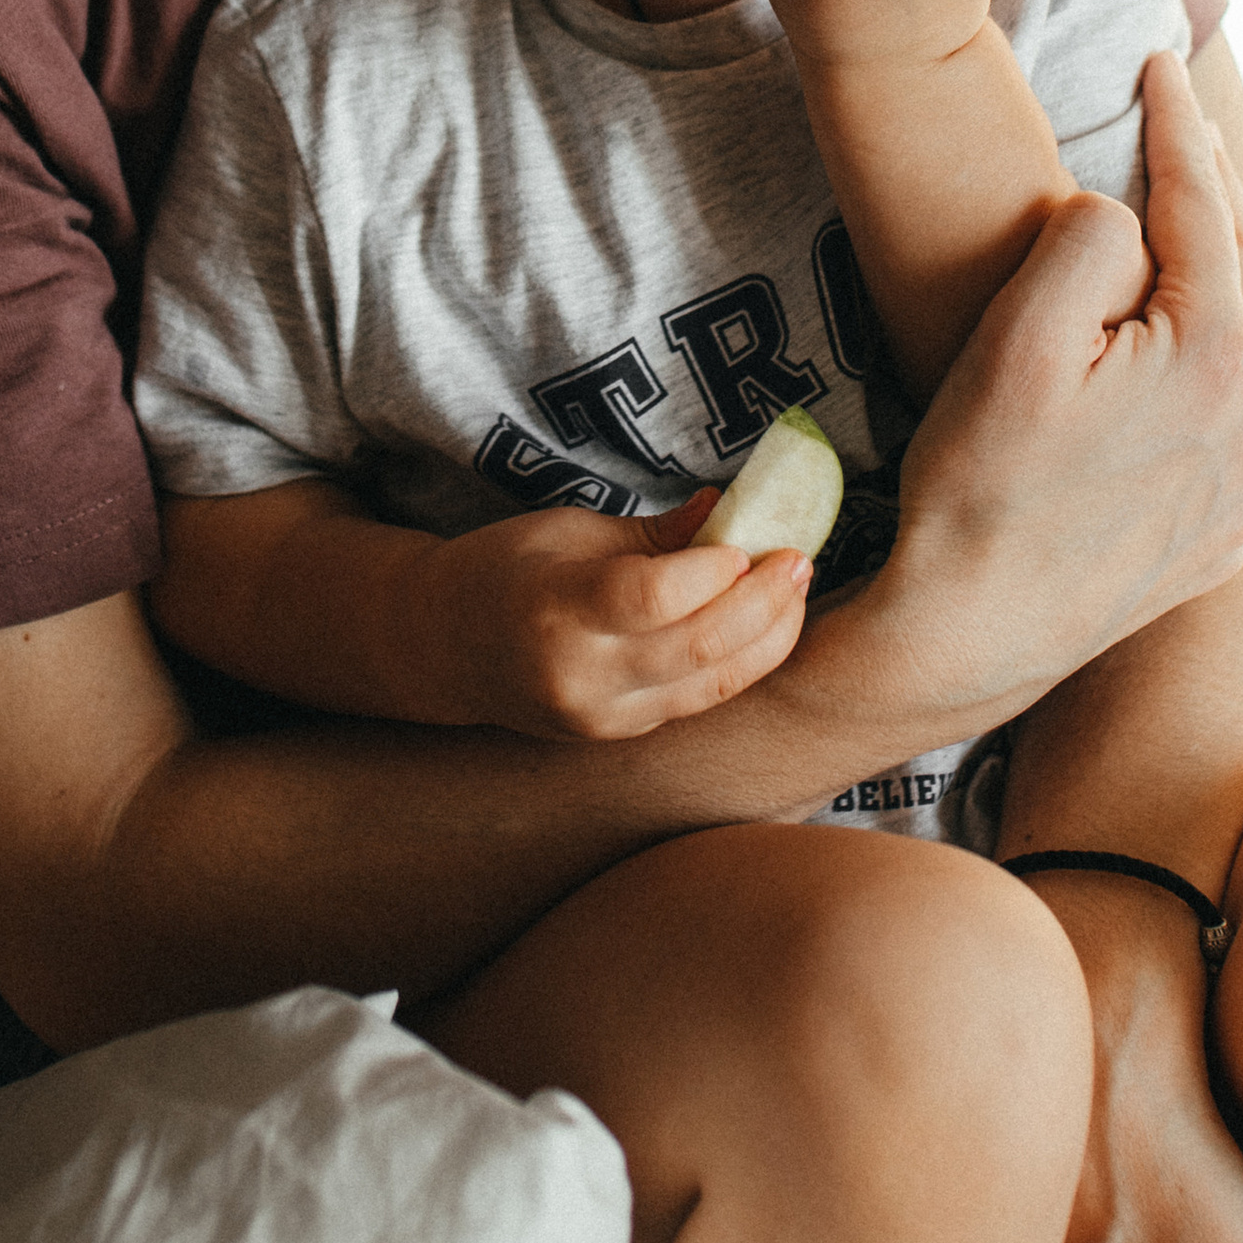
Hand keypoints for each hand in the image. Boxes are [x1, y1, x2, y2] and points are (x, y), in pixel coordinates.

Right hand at [441, 489, 811, 741]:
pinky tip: (764, 625)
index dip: (713, 570)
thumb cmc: (504, 569)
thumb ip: (654, 532)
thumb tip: (730, 508)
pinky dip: (740, 662)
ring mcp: (600, 716)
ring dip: (768, 637)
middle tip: (799, 559)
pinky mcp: (620, 734)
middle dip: (763, 603)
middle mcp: (577, 676)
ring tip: (796, 590)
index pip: (649, 597)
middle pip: (696, 646)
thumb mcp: (567, 529)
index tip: (749, 541)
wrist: (443, 647)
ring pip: (711, 685)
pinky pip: (698, 699)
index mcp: (552, 608)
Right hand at [800, 50, 1242, 744]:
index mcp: (1220, 358)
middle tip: (1180, 118)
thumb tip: (1127, 213)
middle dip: (1208, 188)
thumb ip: (1090, 237)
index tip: (1161, 60)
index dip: (1179, 123)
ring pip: (1238, 348)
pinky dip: (1209, 368)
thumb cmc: (980, 482)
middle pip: (1239, 271)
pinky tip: (1175, 353)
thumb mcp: (1019, 333)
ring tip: (1182, 221)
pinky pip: (1230, 423)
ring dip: (1212, 279)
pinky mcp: (1224, 535)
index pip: (1204, 206)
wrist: (968, 634)